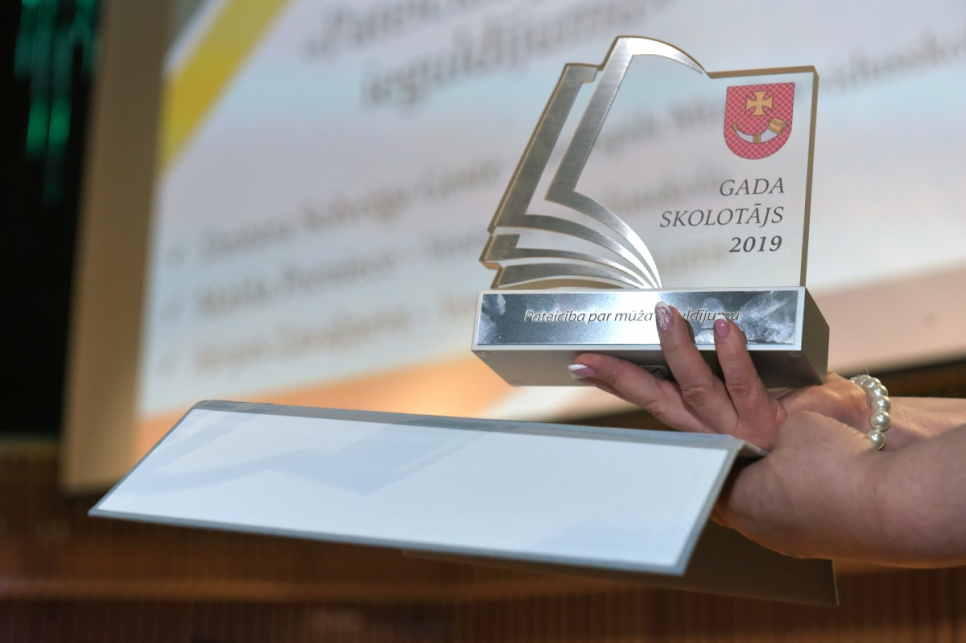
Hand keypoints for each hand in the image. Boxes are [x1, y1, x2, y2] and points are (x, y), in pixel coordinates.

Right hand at [570, 302, 867, 449]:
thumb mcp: (772, 424)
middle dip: (620, 380)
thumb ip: (744, 393)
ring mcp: (742, 438)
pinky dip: (733, 356)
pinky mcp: (774, 428)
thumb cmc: (825, 449)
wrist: (866, 483)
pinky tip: (725, 326)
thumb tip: (724, 342)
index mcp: (712, 443)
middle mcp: (718, 444)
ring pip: (695, 393)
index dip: (626, 385)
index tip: (589, 367)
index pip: (661, 407)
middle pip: (659, 405)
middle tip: (587, 358)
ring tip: (661, 316)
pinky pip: (745, 388)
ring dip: (676, 352)